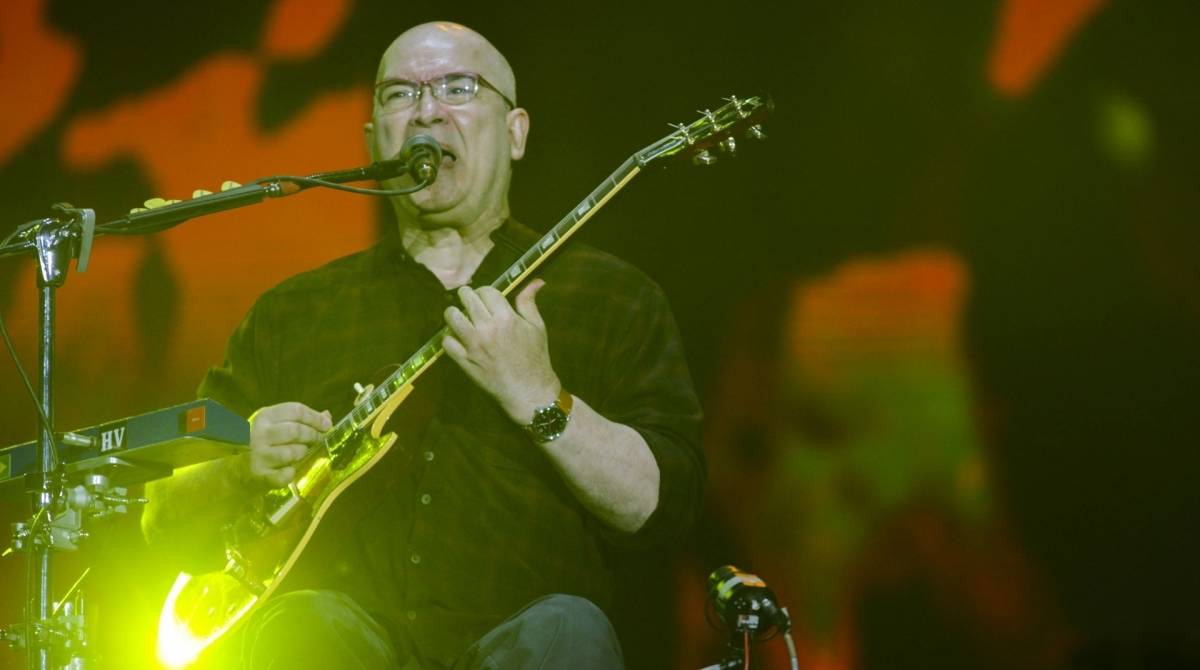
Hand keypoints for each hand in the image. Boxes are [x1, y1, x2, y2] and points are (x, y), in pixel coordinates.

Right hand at [240, 402, 331, 488]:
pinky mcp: (259, 475)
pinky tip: (288, 470)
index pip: (296, 410)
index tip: (327, 425)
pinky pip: (286, 475)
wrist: (234, 468)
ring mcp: (258, 455)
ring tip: (299, 454)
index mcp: (265, 416)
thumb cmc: (261, 443)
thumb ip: (300, 420)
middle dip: (313, 436)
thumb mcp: (276, 425)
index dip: (315, 418)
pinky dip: (291, 473)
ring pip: (293, 452)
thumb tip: (327, 416)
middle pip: (296, 430)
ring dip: (302, 453)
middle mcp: (259, 433)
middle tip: (318, 440)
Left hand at [442, 280, 559, 422]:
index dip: (485, 292)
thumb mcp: (537, 327)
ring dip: (455, 314)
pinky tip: (457, 337)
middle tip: (470, 303)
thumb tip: (535, 281)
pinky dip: (449, 337)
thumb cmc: (536, 358)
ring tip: (460, 317)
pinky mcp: (464, 361)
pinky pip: (446, 341)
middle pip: (466, 298)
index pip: (486, 291)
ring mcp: (473, 345)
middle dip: (467, 297)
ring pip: (452, 316)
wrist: (529, 391)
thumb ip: (529, 303)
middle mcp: (487, 329)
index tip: (486, 298)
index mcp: (507, 318)